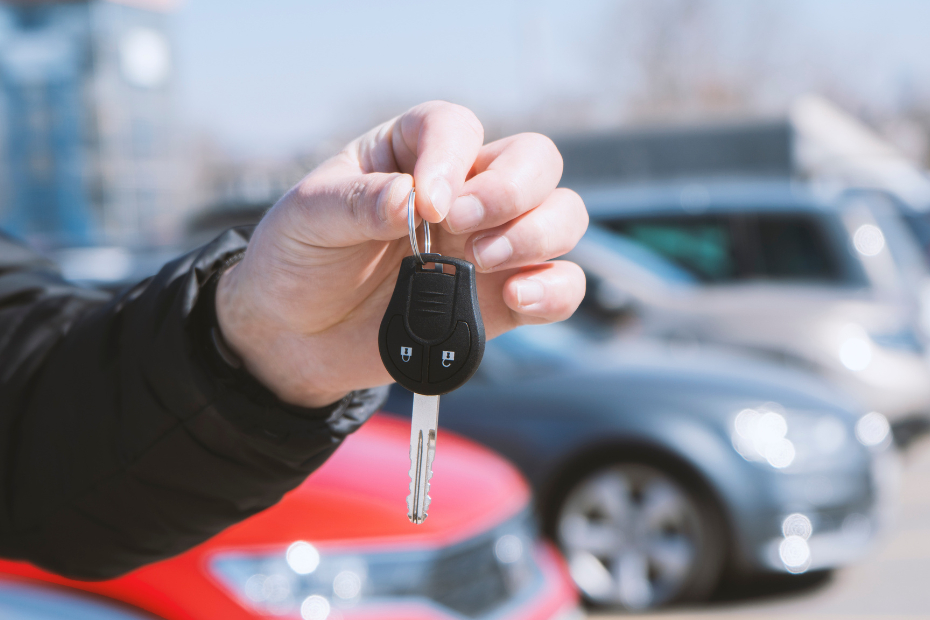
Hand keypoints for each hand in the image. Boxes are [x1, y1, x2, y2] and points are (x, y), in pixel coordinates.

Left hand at [215, 101, 587, 406]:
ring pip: (562, 215)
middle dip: (511, 191)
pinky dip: (555, 289)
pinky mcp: (499, 299)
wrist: (297, 335)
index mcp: (412, 153)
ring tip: (482, 262)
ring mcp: (489, 244)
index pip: (456, 128)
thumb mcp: (307, 219)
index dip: (451, 159)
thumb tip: (411, 200)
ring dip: (538, 235)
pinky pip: (560, 285)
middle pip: (535, 160)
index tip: (425, 205)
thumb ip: (357, 203)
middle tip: (462, 229)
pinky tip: (519, 298)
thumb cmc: (299, 259)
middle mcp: (464, 190)